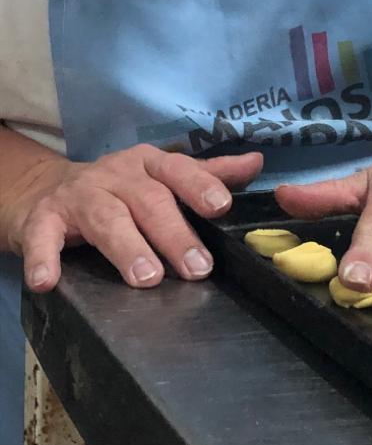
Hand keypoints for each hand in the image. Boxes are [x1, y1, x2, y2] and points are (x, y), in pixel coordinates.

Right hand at [8, 145, 262, 291]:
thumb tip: (256, 163)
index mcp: (148, 165)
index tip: (221, 206)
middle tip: (197, 268)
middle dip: (174, 234)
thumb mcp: (161, 176)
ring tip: (146, 279)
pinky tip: (48, 280)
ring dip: (127, 249)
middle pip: (148, 202)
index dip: (199, 186)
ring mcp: (79, 196)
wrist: (46, 189)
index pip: (178, 171)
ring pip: (107, 220)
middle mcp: (115, 175)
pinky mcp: (43, 219)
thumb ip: (207, 174)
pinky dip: (44, 258)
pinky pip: (43, 237)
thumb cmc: (119, 189)